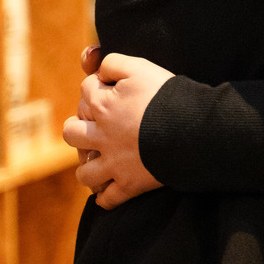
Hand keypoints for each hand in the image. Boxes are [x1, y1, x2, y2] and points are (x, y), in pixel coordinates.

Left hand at [63, 52, 173, 209]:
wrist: (192, 130)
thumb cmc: (166, 96)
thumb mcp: (141, 67)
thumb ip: (114, 64)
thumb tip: (99, 71)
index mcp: (102, 106)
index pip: (86, 90)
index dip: (98, 85)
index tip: (112, 87)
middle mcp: (101, 137)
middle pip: (71, 133)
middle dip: (78, 128)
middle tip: (96, 128)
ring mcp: (113, 164)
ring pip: (84, 172)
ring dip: (88, 167)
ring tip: (100, 161)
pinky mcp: (129, 184)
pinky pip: (108, 199)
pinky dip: (106, 198)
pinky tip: (110, 190)